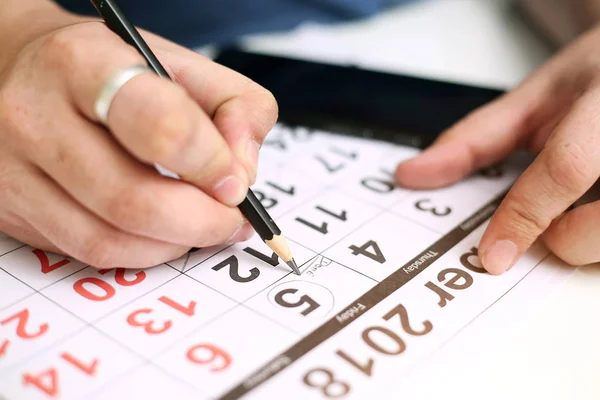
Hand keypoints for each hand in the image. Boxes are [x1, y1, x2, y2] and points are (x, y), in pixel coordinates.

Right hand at [0, 15, 276, 267]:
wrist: (15, 70)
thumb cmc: (107, 69)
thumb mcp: (179, 62)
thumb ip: (236, 105)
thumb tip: (244, 173)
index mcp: (85, 64)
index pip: (158, 125)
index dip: (210, 163)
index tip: (235, 181)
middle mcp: (35, 117)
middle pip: (133, 200)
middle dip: (202, 222)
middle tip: (231, 218)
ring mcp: (13, 171)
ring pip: (109, 241)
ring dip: (175, 245)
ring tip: (203, 225)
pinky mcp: (11, 210)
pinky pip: (87, 253)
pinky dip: (142, 252)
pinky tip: (163, 232)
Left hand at [395, 25, 599, 273]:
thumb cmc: (591, 81)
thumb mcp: (531, 98)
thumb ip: (473, 139)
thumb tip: (410, 175)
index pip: (566, 168)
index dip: (524, 216)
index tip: (493, 254)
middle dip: (564, 239)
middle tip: (553, 218)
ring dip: (591, 239)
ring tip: (587, 204)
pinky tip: (597, 207)